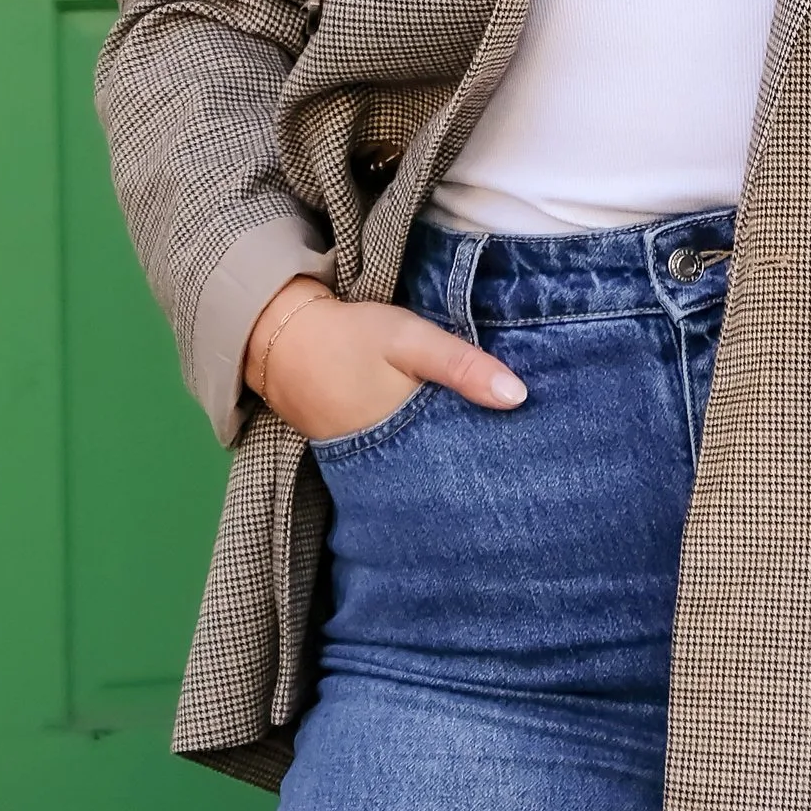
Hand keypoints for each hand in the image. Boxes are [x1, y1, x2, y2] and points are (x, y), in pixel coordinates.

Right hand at [244, 275, 525, 443]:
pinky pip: (398, 461)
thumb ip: (462, 365)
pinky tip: (443, 441)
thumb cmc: (352, 338)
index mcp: (405, 442)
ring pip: (423, 468)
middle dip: (475, 463)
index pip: (462, 466)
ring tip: (491, 450)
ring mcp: (368, 464)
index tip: (527, 451)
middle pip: (445, 472)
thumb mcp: (411, 341)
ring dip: (449, 458)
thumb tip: (519, 397)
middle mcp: (387, 465)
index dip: (494, 457)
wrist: (283, 339)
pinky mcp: (356, 455)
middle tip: (517, 452)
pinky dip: (421, 452)